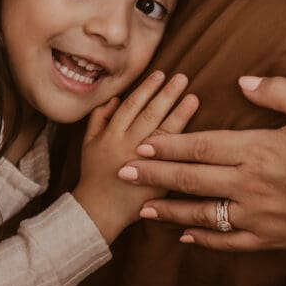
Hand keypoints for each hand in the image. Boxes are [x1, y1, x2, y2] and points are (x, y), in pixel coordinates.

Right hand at [73, 70, 197, 242]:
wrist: (98, 211)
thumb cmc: (94, 173)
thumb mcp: (88, 143)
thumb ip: (98, 118)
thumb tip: (114, 98)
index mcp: (110, 136)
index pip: (130, 107)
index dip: (146, 90)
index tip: (160, 74)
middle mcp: (127, 147)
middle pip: (149, 116)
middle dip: (166, 95)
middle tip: (182, 77)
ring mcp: (144, 164)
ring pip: (163, 134)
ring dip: (179, 114)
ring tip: (192, 96)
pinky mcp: (157, 180)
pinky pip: (172, 158)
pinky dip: (183, 143)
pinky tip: (197, 132)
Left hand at [121, 76, 285, 251]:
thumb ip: (280, 91)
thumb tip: (242, 79)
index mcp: (260, 150)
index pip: (201, 146)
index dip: (167, 144)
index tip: (140, 142)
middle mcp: (252, 185)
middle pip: (191, 179)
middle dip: (153, 174)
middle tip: (122, 171)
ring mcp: (259, 216)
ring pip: (202, 214)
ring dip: (168, 210)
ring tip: (142, 207)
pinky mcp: (270, 239)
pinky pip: (228, 242)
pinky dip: (203, 240)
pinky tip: (184, 236)